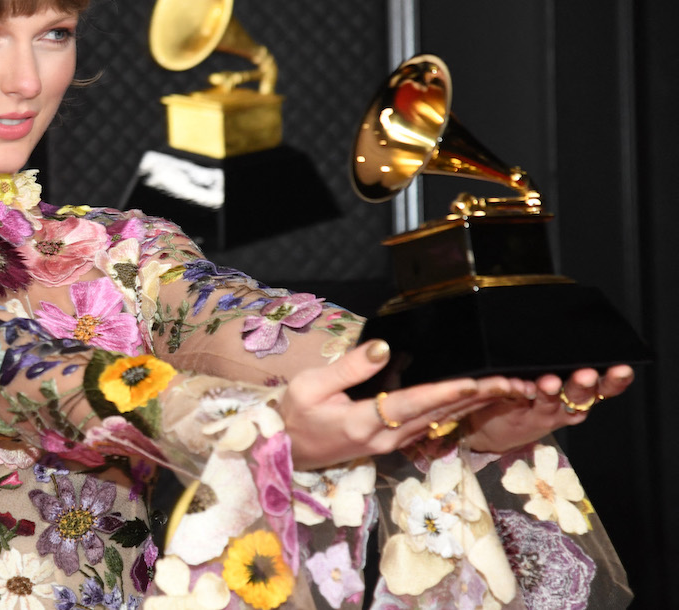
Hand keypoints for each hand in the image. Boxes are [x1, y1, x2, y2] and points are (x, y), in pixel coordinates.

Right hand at [279, 339, 521, 468]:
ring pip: (440, 423)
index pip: (412, 404)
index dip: (445, 393)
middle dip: (477, 399)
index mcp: (363, 423)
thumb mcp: (310, 386)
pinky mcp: (391, 443)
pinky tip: (475, 401)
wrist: (286, 451)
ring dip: (475, 407)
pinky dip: (457, 412)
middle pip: (438, 416)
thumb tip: (384, 347)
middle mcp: (385, 438)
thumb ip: (349, 367)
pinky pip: (431, 426)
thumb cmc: (293, 415)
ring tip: (506, 390)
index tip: (475, 381)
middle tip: (513, 383)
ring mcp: (391, 444)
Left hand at [461, 364, 633, 452]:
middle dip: (583, 384)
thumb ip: (561, 358)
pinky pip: (518, 403)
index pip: (603, 387)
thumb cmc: (529, 390)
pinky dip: (517, 393)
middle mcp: (564, 405)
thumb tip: (568, 324)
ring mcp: (541, 412)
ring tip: (549, 382)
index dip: (614, 381)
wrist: (496, 423)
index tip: (623, 369)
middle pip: (579, 396)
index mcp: (577, 392)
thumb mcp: (550, 372)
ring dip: (550, 391)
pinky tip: (517, 385)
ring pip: (549, 402)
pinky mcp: (518, 416)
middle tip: (587, 374)